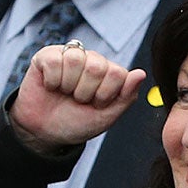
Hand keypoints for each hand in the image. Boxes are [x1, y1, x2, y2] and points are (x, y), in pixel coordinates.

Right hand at [10, 46, 146, 152]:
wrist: (45, 132)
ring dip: (68, 86)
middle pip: (97, 66)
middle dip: (86, 92)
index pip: (117, 73)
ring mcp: (69, 55)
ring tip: (65, 92)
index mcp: (109, 72)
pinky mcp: (47, 56)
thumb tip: (141, 73)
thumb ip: (126, 96)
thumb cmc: (77, 122)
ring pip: (76, 60)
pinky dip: (52, 81)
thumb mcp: (106, 116)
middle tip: (78, 99)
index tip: (96, 104)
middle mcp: (91, 60)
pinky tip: (51, 86)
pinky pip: (54, 61)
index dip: (105, 94)